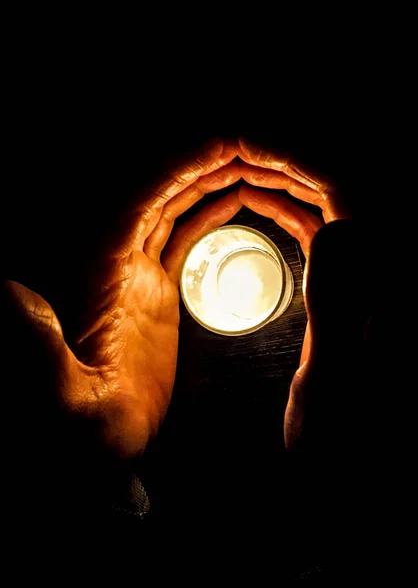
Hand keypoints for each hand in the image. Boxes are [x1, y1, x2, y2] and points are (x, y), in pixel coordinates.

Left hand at [5, 138, 243, 458]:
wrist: (100, 439)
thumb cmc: (79, 422)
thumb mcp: (57, 389)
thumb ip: (33, 342)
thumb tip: (4, 290)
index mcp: (96, 270)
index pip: (139, 201)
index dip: (176, 168)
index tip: (216, 146)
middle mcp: (115, 261)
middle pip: (157, 195)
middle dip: (196, 165)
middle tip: (241, 145)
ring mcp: (136, 275)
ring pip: (171, 212)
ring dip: (204, 184)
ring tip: (241, 164)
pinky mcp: (156, 293)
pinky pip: (182, 242)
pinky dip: (206, 218)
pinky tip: (229, 204)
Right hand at [235, 137, 368, 454]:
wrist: (344, 468)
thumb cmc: (340, 438)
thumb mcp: (338, 381)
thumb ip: (342, 309)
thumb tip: (334, 229)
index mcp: (379, 286)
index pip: (346, 198)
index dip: (297, 161)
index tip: (249, 146)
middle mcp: (375, 272)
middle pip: (335, 190)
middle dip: (284, 163)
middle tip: (236, 150)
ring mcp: (359, 277)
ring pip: (321, 206)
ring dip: (280, 183)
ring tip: (240, 171)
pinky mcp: (341, 288)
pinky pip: (311, 231)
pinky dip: (282, 211)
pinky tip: (255, 205)